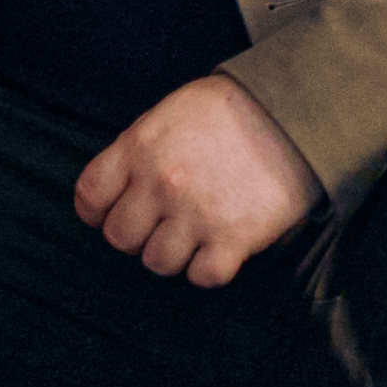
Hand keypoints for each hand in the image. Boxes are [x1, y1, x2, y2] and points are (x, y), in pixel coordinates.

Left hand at [70, 70, 318, 286]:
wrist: (296, 112)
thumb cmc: (231, 110)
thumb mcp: (171, 112)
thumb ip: (139, 149)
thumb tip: (120, 187)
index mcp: (139, 148)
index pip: (90, 196)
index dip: (97, 212)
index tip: (111, 213)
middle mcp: (161, 184)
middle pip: (120, 238)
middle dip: (137, 234)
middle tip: (161, 223)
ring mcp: (196, 214)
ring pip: (157, 263)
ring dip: (173, 254)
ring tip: (193, 235)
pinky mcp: (234, 239)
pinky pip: (202, 277)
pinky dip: (209, 269)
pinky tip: (220, 248)